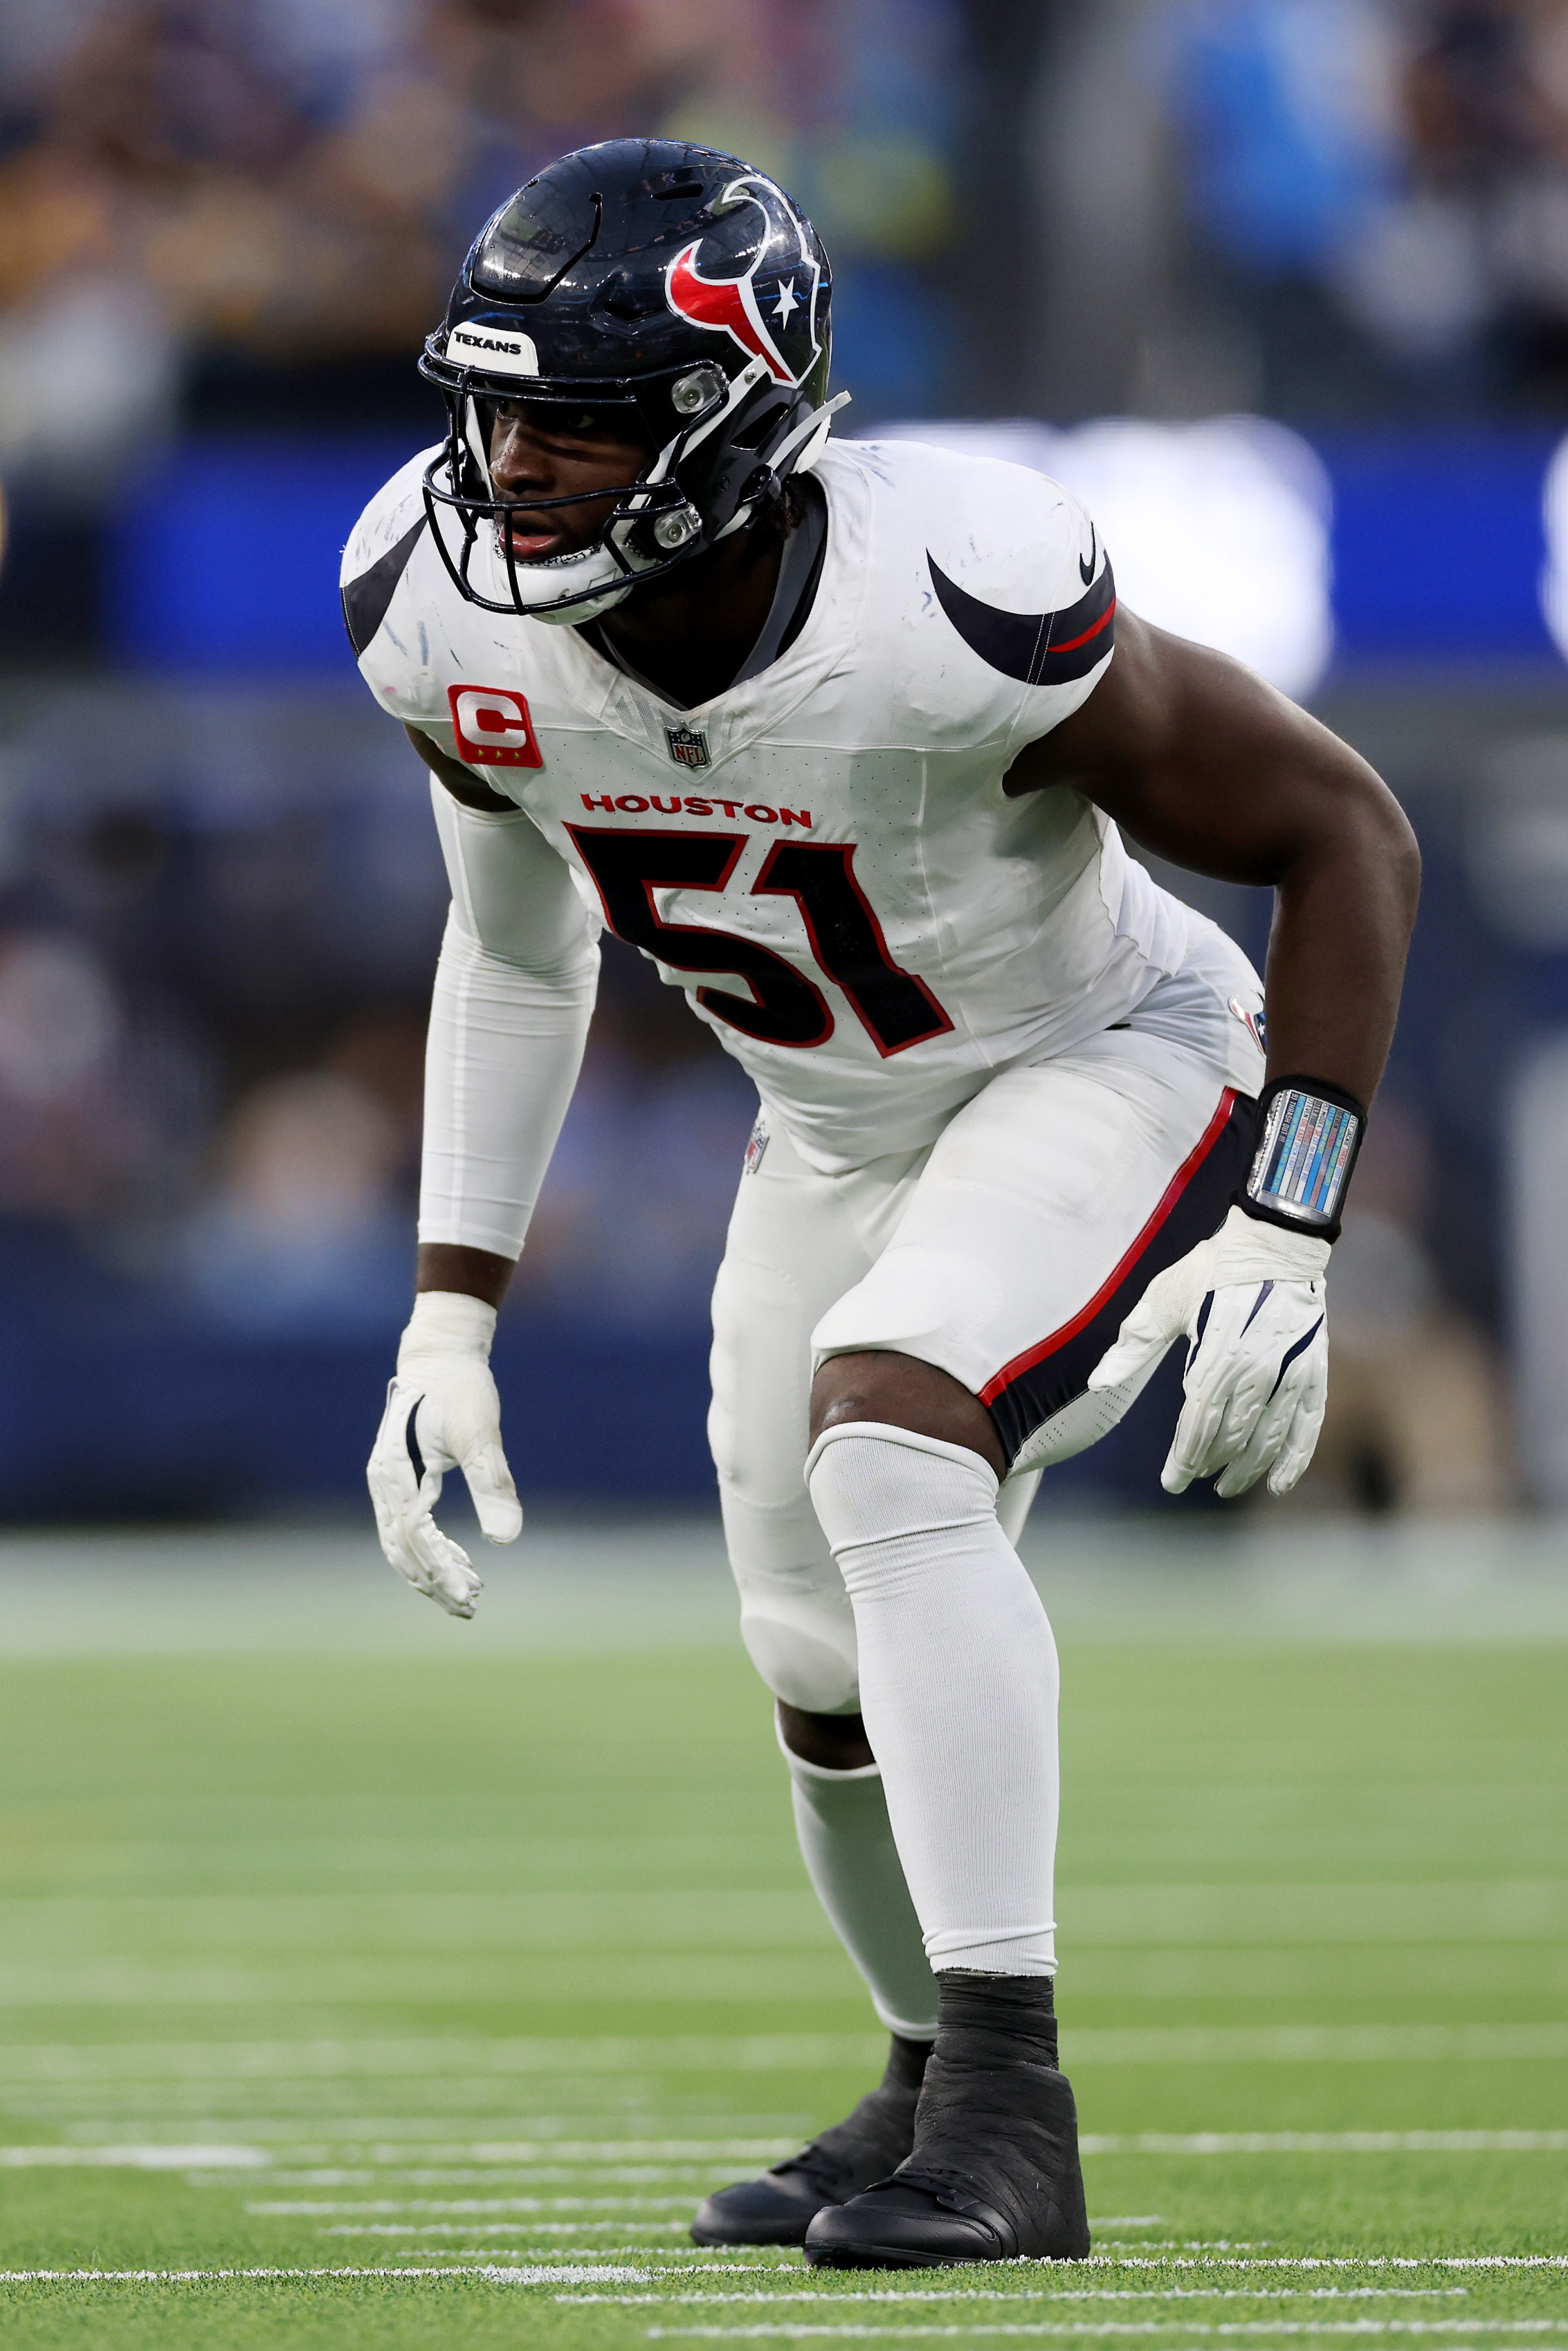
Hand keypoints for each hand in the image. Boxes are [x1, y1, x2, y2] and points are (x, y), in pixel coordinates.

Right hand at [366, 1292, 521, 1614]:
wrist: (441, 1355)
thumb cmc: (462, 1389)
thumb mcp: (482, 1433)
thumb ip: (492, 1483)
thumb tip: (506, 1540)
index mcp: (396, 1474)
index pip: (416, 1540)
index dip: (442, 1572)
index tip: (471, 1597)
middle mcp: (383, 1482)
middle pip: (402, 1549)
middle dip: (435, 1581)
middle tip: (471, 1606)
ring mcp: (386, 1482)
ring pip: (400, 1542)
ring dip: (430, 1570)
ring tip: (468, 1591)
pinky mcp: (398, 1478)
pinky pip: (405, 1525)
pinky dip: (428, 1549)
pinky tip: (456, 1558)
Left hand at [1087, 1204, 1329, 1498]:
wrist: (1275, 1243)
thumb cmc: (1212, 1271)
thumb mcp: (1163, 1300)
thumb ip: (1133, 1345)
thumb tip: (1098, 1382)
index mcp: (1215, 1354)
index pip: (1197, 1423)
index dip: (1184, 1458)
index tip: (1172, 1480)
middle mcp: (1256, 1370)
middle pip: (1230, 1436)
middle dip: (1208, 1463)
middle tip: (1192, 1478)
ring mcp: (1290, 1373)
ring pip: (1267, 1439)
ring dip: (1246, 1469)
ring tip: (1227, 1486)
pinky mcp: (1315, 1371)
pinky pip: (1308, 1426)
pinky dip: (1296, 1459)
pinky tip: (1279, 1484)